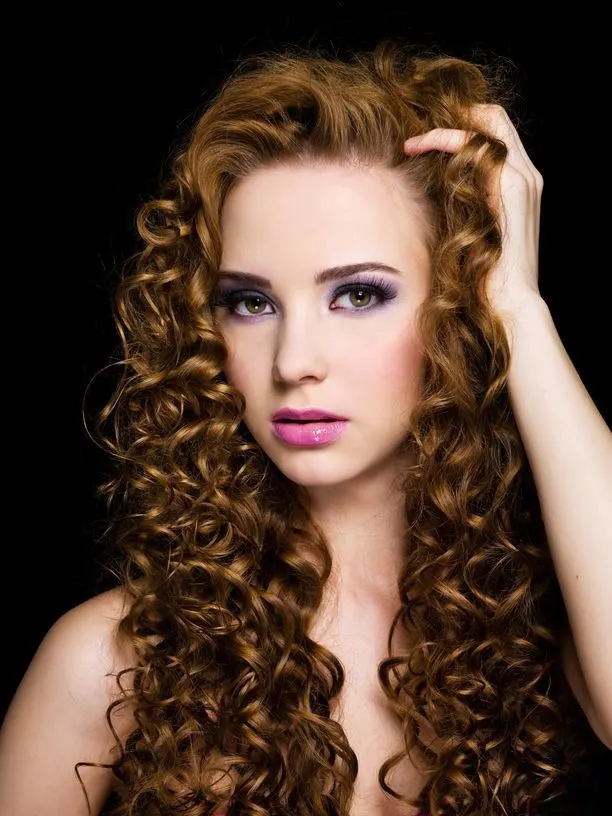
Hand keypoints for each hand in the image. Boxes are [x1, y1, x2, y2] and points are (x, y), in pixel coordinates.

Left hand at [403, 104, 543, 321]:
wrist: (510, 299)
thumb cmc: (487, 275)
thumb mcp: (472, 231)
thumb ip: (463, 205)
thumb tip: (429, 192)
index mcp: (518, 186)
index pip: (495, 135)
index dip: (462, 128)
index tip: (426, 140)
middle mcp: (526, 175)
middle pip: (494, 119)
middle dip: (454, 118)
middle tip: (417, 134)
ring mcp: (523, 178)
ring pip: (486, 125)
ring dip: (445, 128)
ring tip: (413, 141)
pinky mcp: (514, 186)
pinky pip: (477, 146)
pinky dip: (447, 139)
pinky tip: (422, 147)